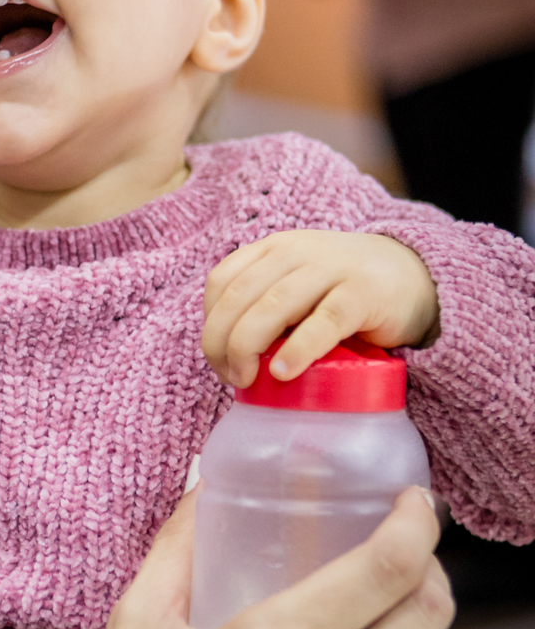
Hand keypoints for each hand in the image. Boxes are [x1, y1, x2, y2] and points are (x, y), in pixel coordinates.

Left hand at [203, 229, 438, 389]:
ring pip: (272, 306)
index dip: (210, 323)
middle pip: (239, 297)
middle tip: (231, 377)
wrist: (417, 277)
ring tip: (247, 379)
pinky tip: (284, 372)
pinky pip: (324, 321)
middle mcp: (297, 252)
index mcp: (274, 249)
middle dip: (222, 342)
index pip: (222, 282)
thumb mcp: (299, 287)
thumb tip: (229, 356)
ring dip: (248, 347)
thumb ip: (267, 306)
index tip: (218, 359)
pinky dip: (298, 349)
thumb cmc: (346, 292)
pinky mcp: (364, 293)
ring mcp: (331, 269)